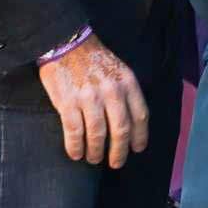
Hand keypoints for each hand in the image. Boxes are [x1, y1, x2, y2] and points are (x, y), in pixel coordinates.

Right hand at [38, 37, 148, 167]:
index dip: (140, 136)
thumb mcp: (120, 70)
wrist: (67, 43)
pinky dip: (75, 146)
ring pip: (97, 134)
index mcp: (128, 83)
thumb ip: (126, 93)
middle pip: (120, 129)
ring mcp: (89, 98)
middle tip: (116, 163)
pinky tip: (76, 154)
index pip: (140, 115)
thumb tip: (130, 122)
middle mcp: (112, 92)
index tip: (137, 149)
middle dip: (119, 151)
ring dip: (96, 151)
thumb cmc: (94, 59)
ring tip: (94, 159)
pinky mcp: (68, 103)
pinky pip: (74, 132)